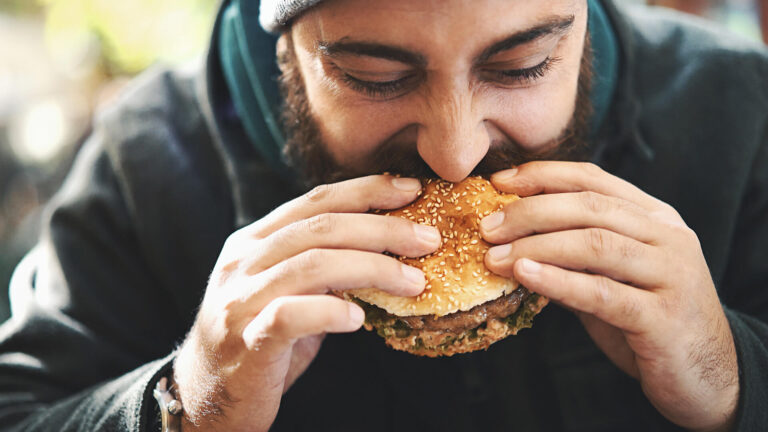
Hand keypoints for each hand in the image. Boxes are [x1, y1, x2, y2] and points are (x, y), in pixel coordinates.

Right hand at [173, 175, 438, 430]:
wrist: (205, 398)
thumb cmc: (258, 340)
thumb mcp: (287, 291)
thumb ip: (321, 266)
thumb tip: (387, 249)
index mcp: (253, 241)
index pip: (316, 201)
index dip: (367, 191)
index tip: (411, 189)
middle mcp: (243, 262)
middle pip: (322, 227)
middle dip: (383, 228)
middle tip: (428, 239)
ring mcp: (239, 300)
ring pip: (313, 265)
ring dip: (373, 269)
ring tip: (414, 282)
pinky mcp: (244, 341)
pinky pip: (291, 316)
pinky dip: (330, 313)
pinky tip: (358, 320)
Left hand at [479, 162, 738, 431]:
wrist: (707, 375)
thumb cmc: (649, 321)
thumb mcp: (611, 278)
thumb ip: (573, 256)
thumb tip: (510, 240)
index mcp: (655, 217)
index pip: (594, 179)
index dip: (542, 176)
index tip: (498, 184)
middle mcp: (667, 237)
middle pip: (589, 207)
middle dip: (530, 212)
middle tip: (487, 227)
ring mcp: (671, 274)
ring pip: (595, 244)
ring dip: (536, 246)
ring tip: (495, 256)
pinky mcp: (665, 316)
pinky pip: (603, 292)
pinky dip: (558, 281)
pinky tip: (525, 276)